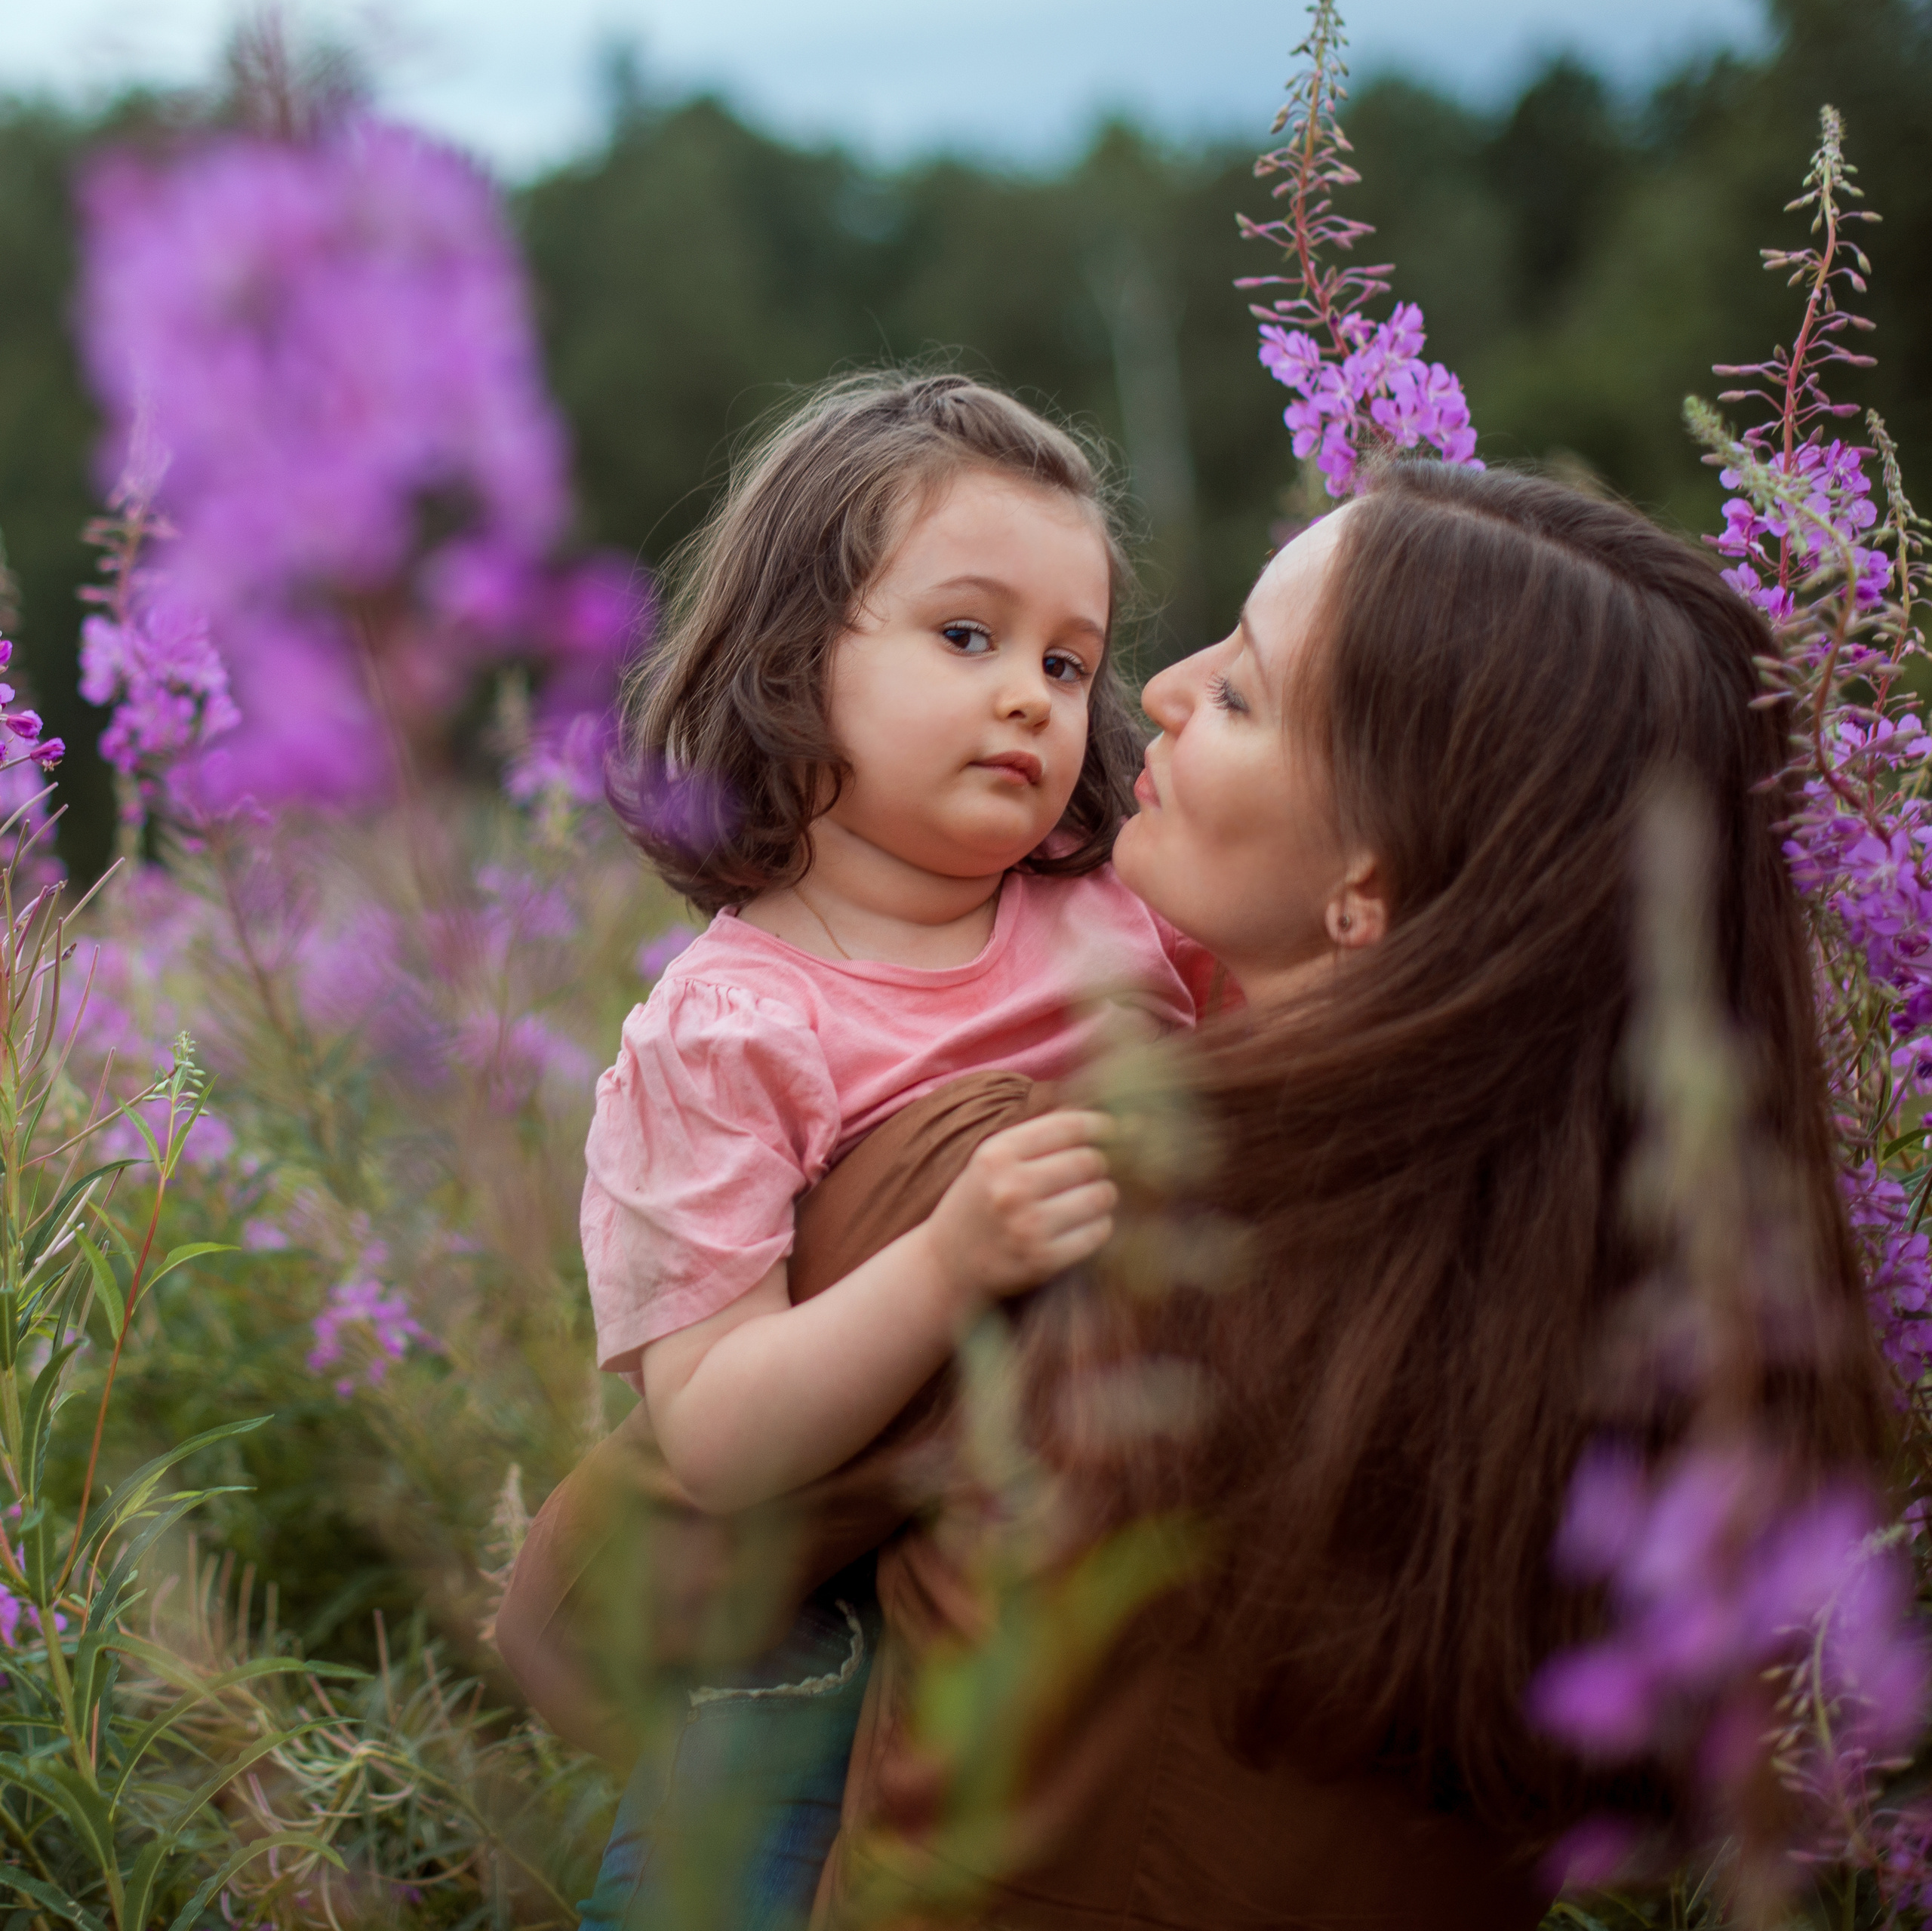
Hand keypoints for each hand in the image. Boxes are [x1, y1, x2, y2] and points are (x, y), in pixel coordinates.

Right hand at [922, 1108, 1115, 1309]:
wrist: (947, 1267)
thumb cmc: (978, 1204)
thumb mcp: (993, 1160)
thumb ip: (1040, 1135)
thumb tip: (1105, 1117)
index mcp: (997, 1154)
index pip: (1069, 1126)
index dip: (1100, 1126)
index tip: (1112, 1131)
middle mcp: (1011, 1187)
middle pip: (1089, 1161)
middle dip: (1099, 1164)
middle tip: (1094, 1172)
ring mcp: (1027, 1226)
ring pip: (1100, 1196)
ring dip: (1103, 1195)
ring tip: (1089, 1198)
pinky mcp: (1042, 1260)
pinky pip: (1098, 1232)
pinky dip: (1099, 1226)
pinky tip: (1083, 1225)